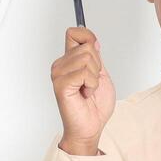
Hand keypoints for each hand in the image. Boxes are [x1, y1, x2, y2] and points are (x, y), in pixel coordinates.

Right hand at [51, 26, 115, 153]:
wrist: (90, 127)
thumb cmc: (94, 106)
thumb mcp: (101, 76)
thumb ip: (96, 58)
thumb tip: (93, 41)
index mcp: (69, 61)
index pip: (74, 33)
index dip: (88, 37)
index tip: (96, 52)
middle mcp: (61, 65)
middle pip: (87, 46)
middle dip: (97, 66)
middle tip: (91, 83)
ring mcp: (59, 74)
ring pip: (87, 58)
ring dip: (94, 77)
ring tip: (87, 90)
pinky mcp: (60, 84)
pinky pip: (84, 73)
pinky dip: (91, 85)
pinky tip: (85, 94)